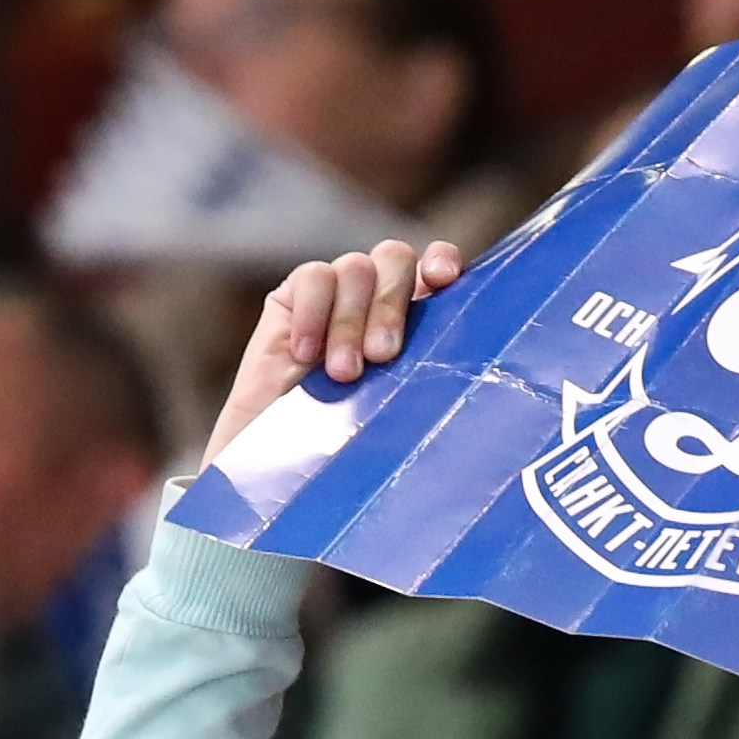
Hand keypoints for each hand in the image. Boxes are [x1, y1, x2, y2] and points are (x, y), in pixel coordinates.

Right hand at [203, 237, 462, 464]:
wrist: (276, 478)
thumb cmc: (347, 460)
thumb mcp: (395, 422)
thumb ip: (423, 384)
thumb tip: (462, 370)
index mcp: (416, 323)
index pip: (435, 268)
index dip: (440, 262)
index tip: (443, 279)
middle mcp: (377, 301)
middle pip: (394, 260)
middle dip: (390, 304)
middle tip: (382, 356)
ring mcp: (334, 297)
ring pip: (355, 268)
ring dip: (350, 319)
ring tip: (343, 375)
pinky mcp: (292, 302)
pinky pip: (312, 278)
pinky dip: (314, 312)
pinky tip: (306, 356)